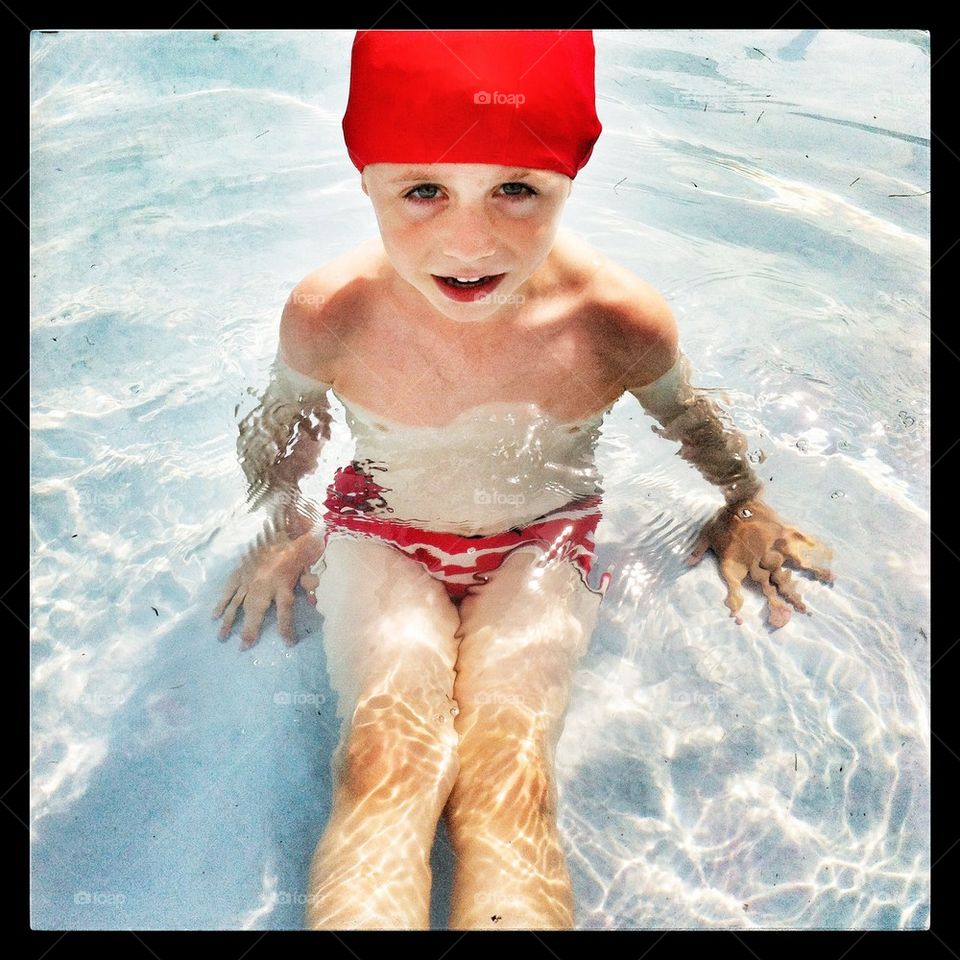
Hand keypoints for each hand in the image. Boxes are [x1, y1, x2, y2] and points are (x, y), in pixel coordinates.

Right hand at [213, 522, 325, 648]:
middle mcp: (263, 583)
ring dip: (230, 621)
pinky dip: (221, 603)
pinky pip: (228, 589)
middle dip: (249, 630)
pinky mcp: (238, 571)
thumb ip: (309, 578)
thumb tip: (314, 596)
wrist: (275, 520)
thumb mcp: (307, 559)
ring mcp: (247, 577)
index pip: (285, 610)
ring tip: (223, 638)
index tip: (288, 644)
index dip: (286, 628)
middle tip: (243, 647)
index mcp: (282, 581)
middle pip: (255, 610)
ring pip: (237, 603)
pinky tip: (214, 616)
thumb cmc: (295, 543)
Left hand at [686, 498, 832, 628]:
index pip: (735, 588)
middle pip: (769, 586)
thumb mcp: (706, 533)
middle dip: (781, 603)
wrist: (738, 495)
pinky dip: (813, 557)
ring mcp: (772, 548)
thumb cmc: (721, 517)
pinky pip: (800, 548)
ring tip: (812, 602)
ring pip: (787, 572)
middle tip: (794, 618)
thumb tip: (687, 563)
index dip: (735, 604)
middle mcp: (757, 559)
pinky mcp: (783, 534)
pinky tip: (825, 567)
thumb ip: (699, 550)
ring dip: (798, 588)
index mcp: (737, 561)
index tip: (739, 620)